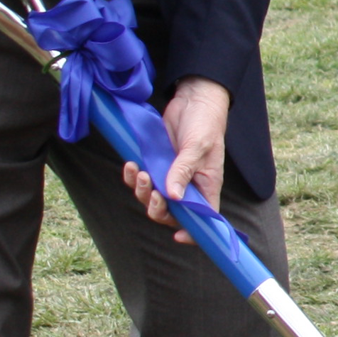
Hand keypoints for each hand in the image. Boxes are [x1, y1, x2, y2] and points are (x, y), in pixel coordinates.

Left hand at [121, 77, 228, 242]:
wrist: (193, 100)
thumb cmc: (205, 124)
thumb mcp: (198, 148)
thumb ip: (183, 172)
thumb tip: (173, 197)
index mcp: (206, 187)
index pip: (203, 218)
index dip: (191, 231)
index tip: (177, 235)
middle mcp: (188, 185)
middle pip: (171, 212)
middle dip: (156, 208)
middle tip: (151, 192)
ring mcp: (170, 175)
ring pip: (151, 197)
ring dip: (140, 190)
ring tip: (138, 172)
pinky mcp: (156, 163)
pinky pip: (140, 179)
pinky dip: (131, 176)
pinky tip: (131, 165)